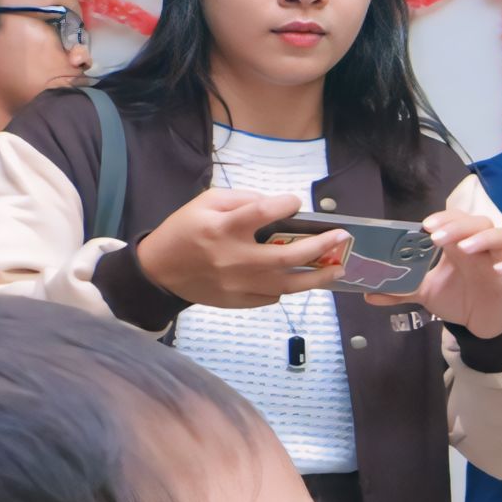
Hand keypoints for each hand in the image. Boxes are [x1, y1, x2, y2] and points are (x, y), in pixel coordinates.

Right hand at [131, 187, 344, 308]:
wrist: (159, 270)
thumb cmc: (185, 230)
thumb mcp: (206, 203)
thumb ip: (242, 199)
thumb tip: (279, 204)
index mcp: (222, 228)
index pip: (263, 213)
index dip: (286, 204)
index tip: (295, 202)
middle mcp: (233, 258)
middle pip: (288, 256)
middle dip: (322, 247)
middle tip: (343, 238)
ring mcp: (237, 284)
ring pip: (288, 284)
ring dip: (319, 276)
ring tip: (339, 268)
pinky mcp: (237, 301)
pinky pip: (273, 296)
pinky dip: (289, 287)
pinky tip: (302, 278)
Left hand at [376, 204, 501, 338]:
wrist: (481, 324)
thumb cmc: (458, 299)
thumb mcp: (426, 293)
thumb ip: (400, 290)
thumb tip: (367, 293)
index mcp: (460, 245)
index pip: (456, 219)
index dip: (444, 218)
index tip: (424, 226)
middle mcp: (482, 249)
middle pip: (479, 223)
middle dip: (458, 226)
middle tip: (436, 237)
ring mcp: (501, 262)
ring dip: (484, 238)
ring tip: (465, 249)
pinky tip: (499, 270)